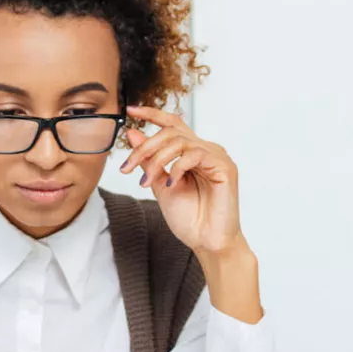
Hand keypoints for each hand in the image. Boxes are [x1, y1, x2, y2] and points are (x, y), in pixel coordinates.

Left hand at [118, 106, 242, 255]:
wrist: (206, 241)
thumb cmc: (188, 217)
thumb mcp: (159, 184)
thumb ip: (149, 160)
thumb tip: (133, 133)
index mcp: (191, 152)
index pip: (172, 124)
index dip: (152, 114)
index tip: (130, 109)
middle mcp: (206, 150)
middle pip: (171, 132)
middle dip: (144, 148)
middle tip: (127, 167)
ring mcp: (217, 157)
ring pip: (180, 141)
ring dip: (156, 160)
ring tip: (146, 182)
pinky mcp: (225, 167)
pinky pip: (195, 155)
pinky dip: (177, 167)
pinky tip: (171, 184)